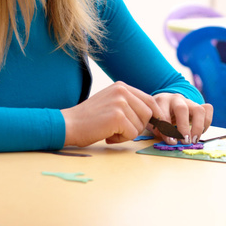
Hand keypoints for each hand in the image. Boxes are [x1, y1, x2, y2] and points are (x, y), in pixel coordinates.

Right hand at [60, 82, 211, 146]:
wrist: (68, 125)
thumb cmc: (90, 119)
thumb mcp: (111, 103)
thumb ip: (130, 104)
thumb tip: (155, 117)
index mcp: (122, 86)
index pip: (150, 100)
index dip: (155, 116)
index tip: (158, 126)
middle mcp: (123, 91)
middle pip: (149, 113)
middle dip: (138, 126)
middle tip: (120, 130)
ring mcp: (120, 102)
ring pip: (140, 125)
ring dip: (128, 133)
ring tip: (110, 130)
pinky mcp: (117, 116)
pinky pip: (132, 133)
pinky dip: (121, 139)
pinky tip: (107, 135)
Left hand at [150, 92, 213, 143]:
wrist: (165, 103)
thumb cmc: (158, 114)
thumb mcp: (153, 120)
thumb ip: (158, 129)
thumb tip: (170, 140)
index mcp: (162, 101)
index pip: (164, 115)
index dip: (168, 130)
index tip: (172, 142)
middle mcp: (176, 99)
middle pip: (182, 109)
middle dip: (184, 127)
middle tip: (185, 141)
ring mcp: (189, 101)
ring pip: (199, 109)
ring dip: (198, 126)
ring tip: (194, 140)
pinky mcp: (198, 104)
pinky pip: (207, 109)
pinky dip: (207, 121)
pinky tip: (201, 132)